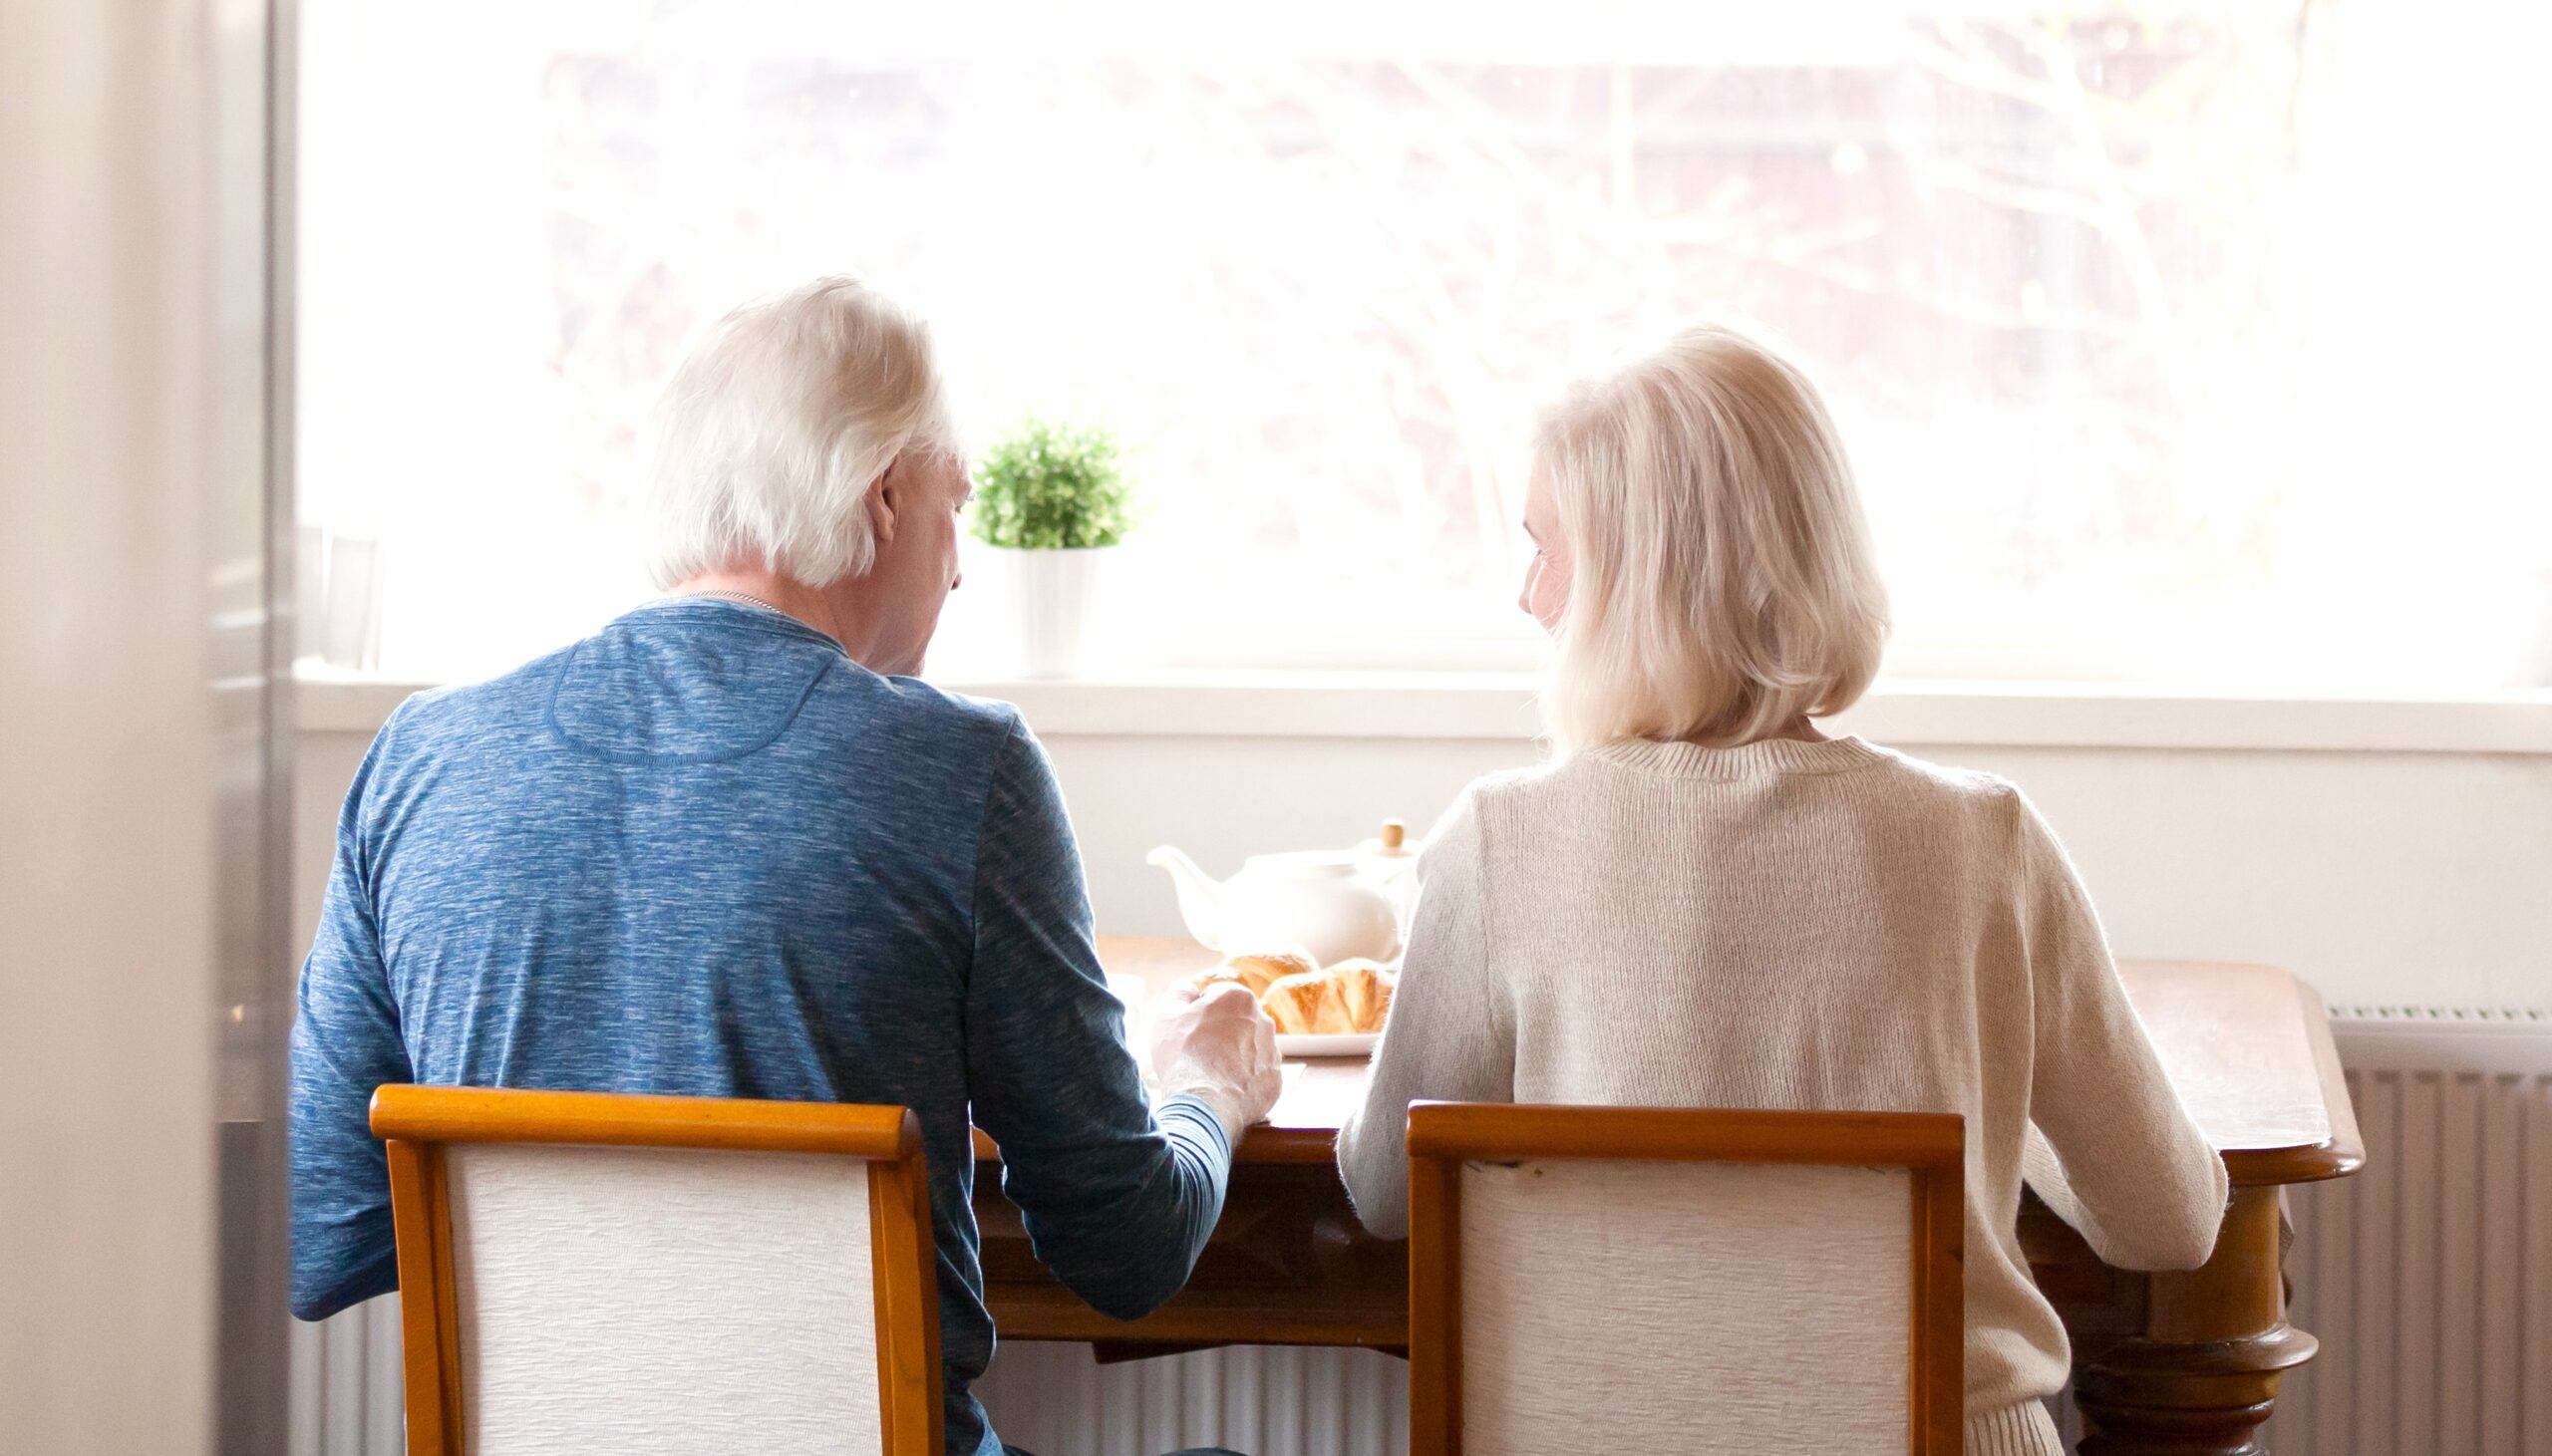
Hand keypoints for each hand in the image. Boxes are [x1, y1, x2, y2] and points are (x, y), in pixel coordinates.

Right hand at [1148, 979, 1281, 1140]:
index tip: (1188, 1031)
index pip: (1217, 996)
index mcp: (1239, 998)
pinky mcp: (1275, 1082)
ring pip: (1249, 1049)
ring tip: (1210, 1075)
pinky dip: (1242, 1081)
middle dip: (1219, 1033)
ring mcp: (1273, 1053)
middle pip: (1236, 1022)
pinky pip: (1256, 1076)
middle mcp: (1263, 1020)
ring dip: (1233, 1057)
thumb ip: (1180, 993)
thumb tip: (1189, 988)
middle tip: (1197, 1053)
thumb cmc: (1184, 1056)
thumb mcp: (1168, 1015)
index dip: (1198, 1013)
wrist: (1205, 1104)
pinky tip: (1223, 1089)